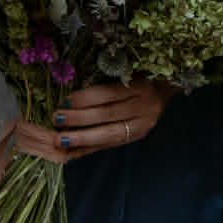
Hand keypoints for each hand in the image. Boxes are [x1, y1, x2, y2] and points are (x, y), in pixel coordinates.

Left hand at [47, 80, 174, 158]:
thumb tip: (71, 94)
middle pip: (108, 115)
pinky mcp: (138, 136)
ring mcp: (142, 124)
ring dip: (83, 138)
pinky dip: (91, 148)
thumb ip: (105, 81)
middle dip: (80, 120)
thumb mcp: (127, 71)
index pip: (109, 94)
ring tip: (61, 139)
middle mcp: (144, 107)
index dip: (86, 98)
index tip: (65, 101)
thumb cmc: (139, 74)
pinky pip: (111, 144)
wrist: (166, 88)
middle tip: (57, 119)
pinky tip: (73, 152)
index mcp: (139, 86)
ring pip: (110, 135)